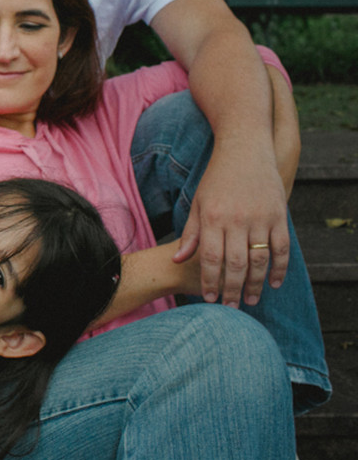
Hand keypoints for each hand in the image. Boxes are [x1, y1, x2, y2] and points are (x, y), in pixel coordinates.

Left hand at [172, 148, 288, 306]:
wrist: (245, 150)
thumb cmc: (216, 179)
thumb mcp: (198, 203)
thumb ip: (191, 233)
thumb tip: (177, 260)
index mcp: (213, 218)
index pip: (209, 258)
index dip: (209, 281)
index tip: (209, 300)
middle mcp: (236, 220)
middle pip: (234, 264)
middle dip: (232, 290)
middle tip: (231, 309)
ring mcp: (260, 217)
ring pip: (259, 260)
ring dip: (256, 284)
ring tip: (250, 301)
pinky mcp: (279, 214)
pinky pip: (282, 247)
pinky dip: (280, 268)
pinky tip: (273, 283)